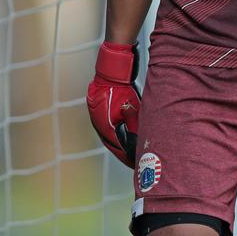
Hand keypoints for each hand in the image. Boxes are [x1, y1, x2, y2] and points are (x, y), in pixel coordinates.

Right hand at [86, 41, 141, 166]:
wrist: (111, 72)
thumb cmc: (123, 89)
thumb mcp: (132, 109)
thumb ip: (134, 125)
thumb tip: (139, 140)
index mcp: (105, 125)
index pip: (118, 147)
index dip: (127, 157)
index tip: (136, 164)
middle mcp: (99, 125)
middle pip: (112, 145)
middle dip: (123, 155)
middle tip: (134, 163)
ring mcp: (96, 119)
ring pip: (109, 138)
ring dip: (118, 147)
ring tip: (128, 155)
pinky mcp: (98, 114)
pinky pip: (106, 130)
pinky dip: (114, 137)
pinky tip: (121, 139)